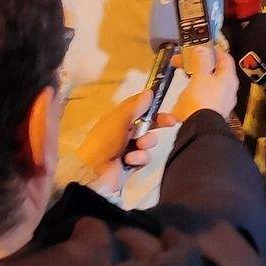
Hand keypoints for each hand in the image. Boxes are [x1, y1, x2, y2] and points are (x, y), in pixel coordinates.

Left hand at [68, 89, 182, 191]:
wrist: (94, 173)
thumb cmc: (102, 143)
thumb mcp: (119, 120)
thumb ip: (135, 107)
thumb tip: (149, 92)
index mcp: (117, 118)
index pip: (136, 106)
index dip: (150, 103)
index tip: (162, 101)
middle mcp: (123, 131)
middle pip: (147, 123)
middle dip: (158, 123)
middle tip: (170, 121)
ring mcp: (128, 147)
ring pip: (148, 141)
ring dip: (146, 143)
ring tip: (138, 146)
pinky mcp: (132, 162)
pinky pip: (145, 157)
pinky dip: (139, 158)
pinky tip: (130, 160)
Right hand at [174, 39, 238, 120]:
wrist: (199, 128)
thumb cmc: (202, 101)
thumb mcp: (200, 75)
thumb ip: (202, 60)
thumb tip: (203, 49)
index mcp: (228, 78)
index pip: (225, 58)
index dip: (213, 50)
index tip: (201, 47)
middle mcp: (227, 91)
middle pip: (214, 72)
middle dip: (198, 67)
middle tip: (184, 63)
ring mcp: (219, 103)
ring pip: (206, 87)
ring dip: (194, 83)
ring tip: (183, 83)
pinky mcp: (210, 113)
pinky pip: (201, 101)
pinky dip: (191, 98)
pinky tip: (182, 102)